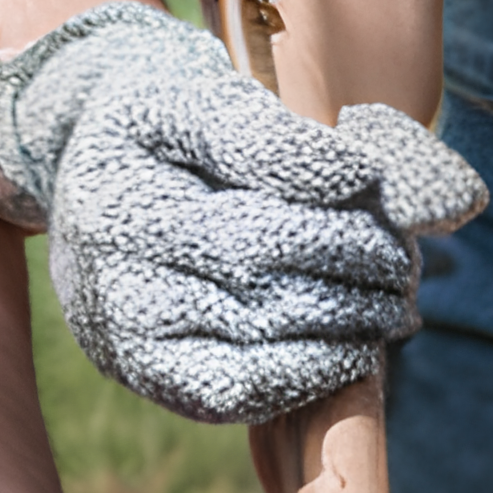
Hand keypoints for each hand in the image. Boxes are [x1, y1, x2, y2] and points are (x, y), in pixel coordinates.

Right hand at [0, 3, 484, 424]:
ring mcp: (121, 337)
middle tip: (405, 261)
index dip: (332, 216)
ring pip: (254, 349)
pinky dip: (303, 374)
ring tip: (392, 303)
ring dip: (342, 328)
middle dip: (350, 270)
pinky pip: (234, 395)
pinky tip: (350, 347)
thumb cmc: (160, 124)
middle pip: (260, 285)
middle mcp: (109, 277)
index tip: (384, 194)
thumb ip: (272, 135)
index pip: (251, 219)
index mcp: (120, 194)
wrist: (86, 168)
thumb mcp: (197, 97)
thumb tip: (365, 179)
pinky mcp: (144, 376)